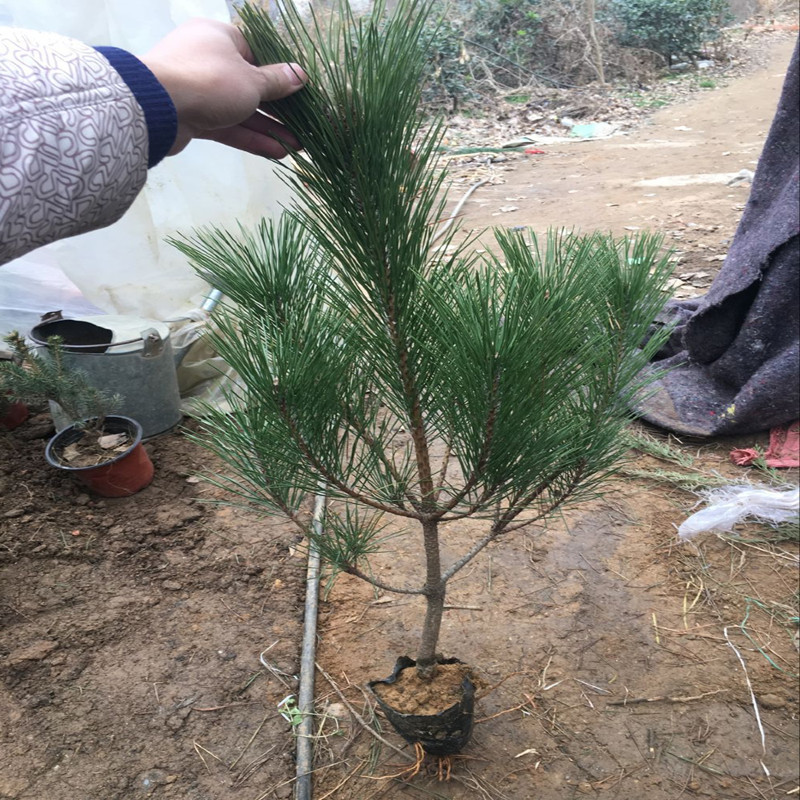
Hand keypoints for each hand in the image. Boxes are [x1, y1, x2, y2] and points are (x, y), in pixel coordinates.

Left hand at [141, 19, 306, 157]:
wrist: (157, 108)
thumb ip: (276, 82)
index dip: (279, 74)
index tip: (299, 92)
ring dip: (269, 128)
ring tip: (297, 146)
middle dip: (278, 109)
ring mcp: (199, 90)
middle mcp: (208, 60)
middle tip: (304, 125)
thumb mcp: (252, 81)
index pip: (255, 53)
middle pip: (250, 85)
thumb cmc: (209, 81)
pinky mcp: (193, 116)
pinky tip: (276, 152)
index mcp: (219, 38)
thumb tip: (299, 74)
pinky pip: (228, 126)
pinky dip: (250, 137)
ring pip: (241, 109)